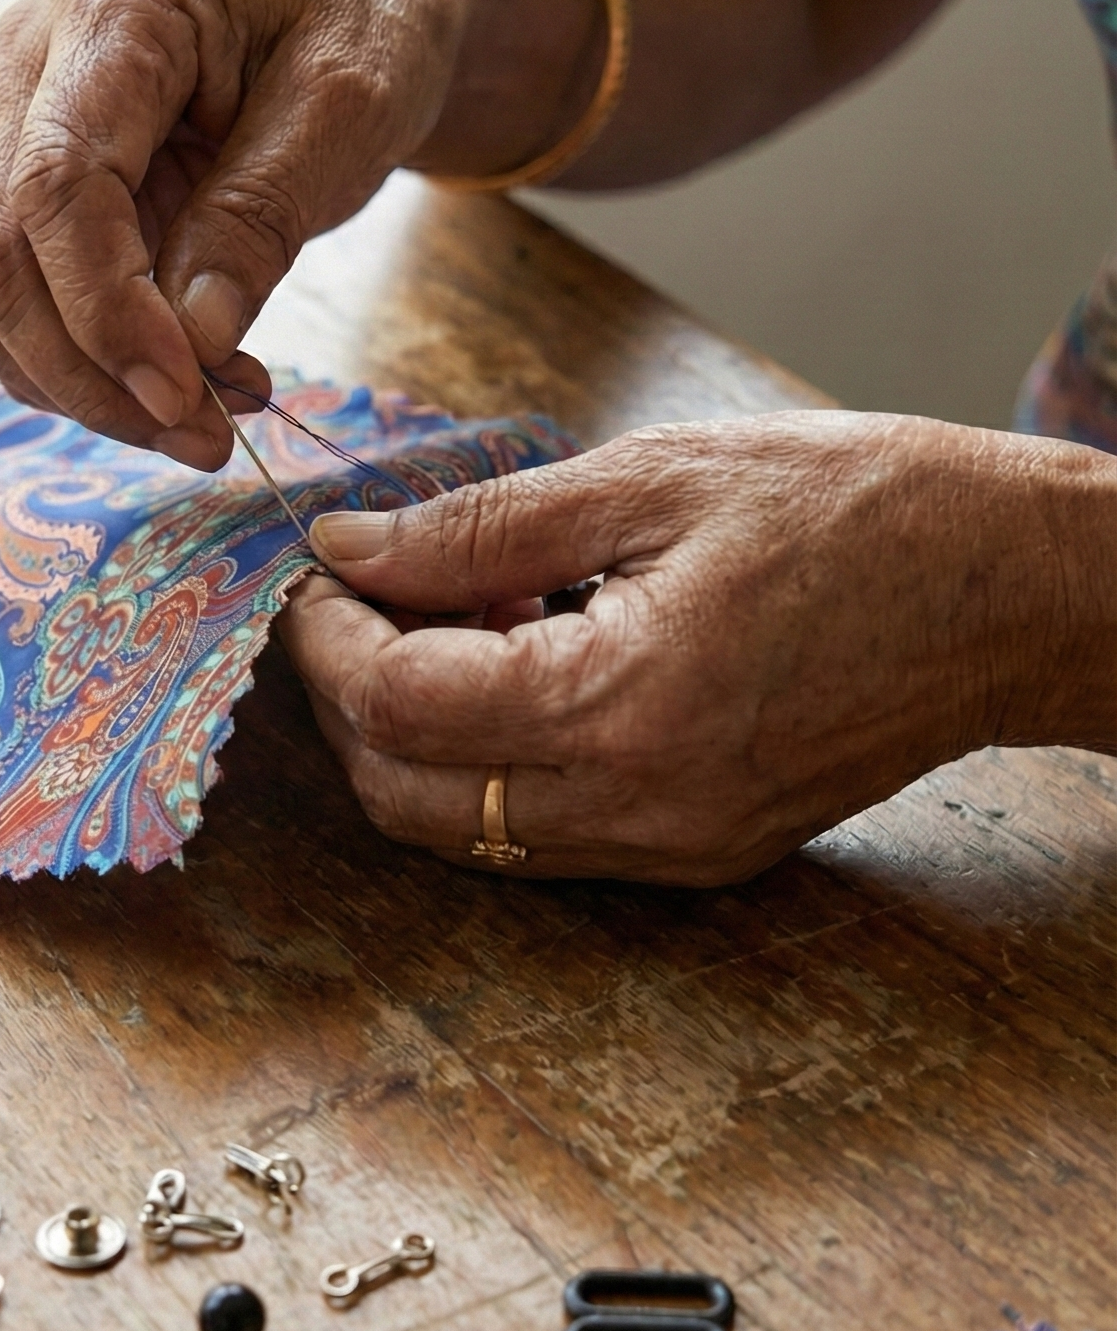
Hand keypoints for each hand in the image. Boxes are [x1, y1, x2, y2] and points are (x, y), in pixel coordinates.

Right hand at [0, 0, 597, 468]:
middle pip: (0, 255)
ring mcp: (17, 124)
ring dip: (84, 386)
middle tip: (206, 438)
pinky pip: (16, 307)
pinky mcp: (27, 188)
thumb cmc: (363, 29)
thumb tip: (190, 346)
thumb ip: (260, 219)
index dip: (106, 311)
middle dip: (92, 374)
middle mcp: (33, 60)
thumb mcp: (347, 111)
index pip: (58, 185)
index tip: (185, 397)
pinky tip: (185, 377)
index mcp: (115, 6)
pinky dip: (85, 368)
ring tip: (209, 412)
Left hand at [276, 412, 1116, 883]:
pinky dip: (490, 762)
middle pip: (405, 796)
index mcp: (622, 704)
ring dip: (413, 737)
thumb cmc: (859, 508)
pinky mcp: (696, 852)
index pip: (400, 705)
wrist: (1013, 592)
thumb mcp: (654, 478)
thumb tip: (349, 547)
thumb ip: (480, 526)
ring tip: (444, 624)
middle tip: (356, 600)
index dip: (328, 639)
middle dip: (348, 700)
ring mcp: (669, 847)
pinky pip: (539, 835)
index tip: (317, 573)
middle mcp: (636, 807)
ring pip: (462, 832)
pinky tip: (517, 668)